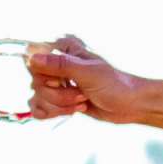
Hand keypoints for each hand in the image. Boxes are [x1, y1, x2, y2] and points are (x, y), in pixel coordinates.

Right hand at [24, 34, 144, 123]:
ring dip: (60, 105)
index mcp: (62, 50)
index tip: (62, 81)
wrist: (130, 105)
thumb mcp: (88, 72)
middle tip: (81, 94)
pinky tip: (73, 110)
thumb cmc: (114, 84)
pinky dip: (54, 113)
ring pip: (38, 98)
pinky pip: (39, 108)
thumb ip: (60, 65)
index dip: (43, 75)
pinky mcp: (58, 100)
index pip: (32, 59)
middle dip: (58, 95)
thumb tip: (33, 58)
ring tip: (82, 101)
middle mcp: (55, 65)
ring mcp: (56, 83)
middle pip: (35, 82)